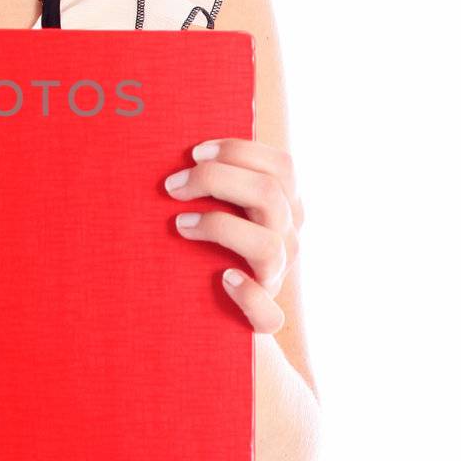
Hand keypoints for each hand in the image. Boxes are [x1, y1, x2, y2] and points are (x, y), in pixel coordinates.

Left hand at [164, 138, 302, 334]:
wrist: (214, 311)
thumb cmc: (204, 244)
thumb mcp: (221, 206)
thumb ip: (216, 181)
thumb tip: (177, 144)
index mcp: (284, 205)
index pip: (281, 165)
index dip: (238, 151)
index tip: (193, 152)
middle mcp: (288, 237)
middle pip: (269, 194)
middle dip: (216, 179)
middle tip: (172, 186)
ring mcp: (278, 276)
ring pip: (267, 245)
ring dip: (219, 227)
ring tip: (180, 225)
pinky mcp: (266, 316)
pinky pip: (269, 313)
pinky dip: (247, 294)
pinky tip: (223, 280)